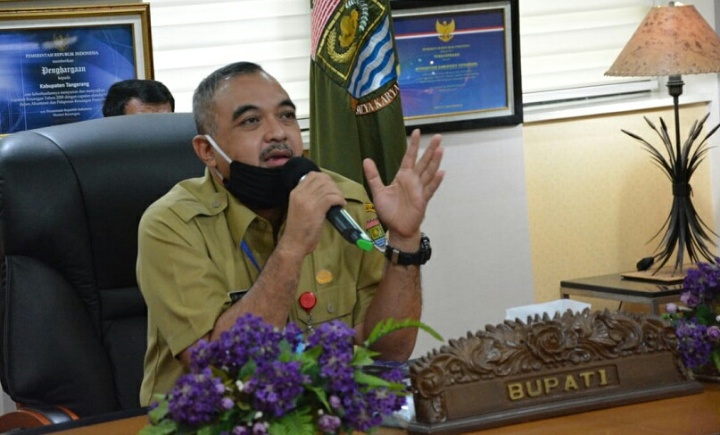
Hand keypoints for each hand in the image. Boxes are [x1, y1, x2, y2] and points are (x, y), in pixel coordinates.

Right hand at [278, 171, 345, 256]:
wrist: (294, 243)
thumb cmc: (298, 229)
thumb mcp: (299, 207)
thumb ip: (307, 197)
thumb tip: (324, 190)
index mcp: (295, 192)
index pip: (312, 175)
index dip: (325, 179)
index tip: (330, 188)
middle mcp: (301, 193)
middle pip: (322, 179)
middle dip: (333, 185)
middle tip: (336, 195)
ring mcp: (308, 200)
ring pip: (329, 187)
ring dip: (338, 193)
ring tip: (339, 201)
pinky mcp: (316, 209)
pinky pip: (332, 197)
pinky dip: (339, 200)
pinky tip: (341, 205)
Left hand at [363, 129, 443, 247]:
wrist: (397, 228)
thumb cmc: (389, 211)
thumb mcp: (378, 191)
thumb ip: (373, 176)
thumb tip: (366, 159)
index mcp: (403, 176)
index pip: (409, 157)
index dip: (413, 145)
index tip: (416, 131)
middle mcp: (413, 180)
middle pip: (423, 161)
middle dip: (430, 149)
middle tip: (437, 136)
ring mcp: (419, 189)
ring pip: (429, 172)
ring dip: (435, 161)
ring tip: (440, 149)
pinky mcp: (422, 200)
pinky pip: (430, 189)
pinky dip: (435, 181)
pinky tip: (441, 173)